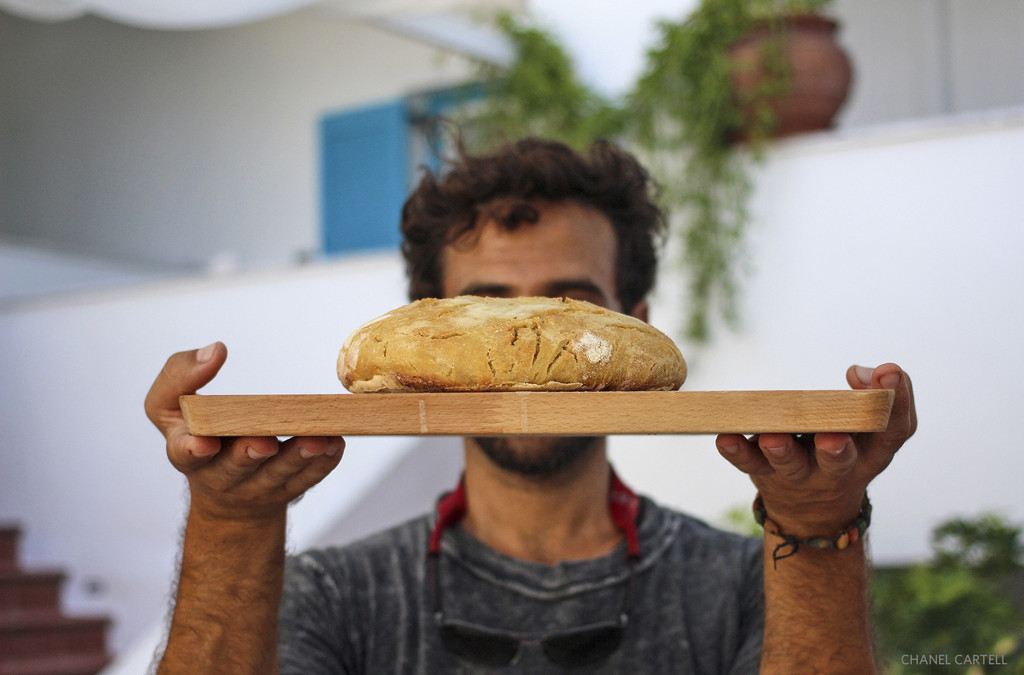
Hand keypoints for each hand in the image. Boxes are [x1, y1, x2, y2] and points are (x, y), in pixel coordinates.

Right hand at [144, 342, 345, 520]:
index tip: (204, 443)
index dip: (193, 450)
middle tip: (265, 443)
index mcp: (189, 452)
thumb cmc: (199, 434)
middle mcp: (222, 475)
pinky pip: (308, 478)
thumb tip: (215, 351)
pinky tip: (335, 444)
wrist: (226, 494)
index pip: (186, 454)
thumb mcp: (171, 405)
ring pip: (278, 475)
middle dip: (250, 454)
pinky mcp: (288, 489)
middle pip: (237, 466)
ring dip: (298, 458)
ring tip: (316, 441)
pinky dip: (323, 463)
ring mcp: (258, 486)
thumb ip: (181, 375)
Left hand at [716, 363, 915, 535]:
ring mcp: (799, 476)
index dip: (898, 400)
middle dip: (835, 450)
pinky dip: (737, 452)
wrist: (814, 512)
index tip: (889, 371)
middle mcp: (838, 470)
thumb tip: (856, 372)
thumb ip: (872, 394)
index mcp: (872, 453)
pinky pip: (749, 464)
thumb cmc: (848, 451)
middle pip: (839, 461)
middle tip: (831, 438)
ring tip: (772, 439)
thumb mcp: (869, 430)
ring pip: (790, 466)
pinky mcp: (764, 474)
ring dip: (782, 452)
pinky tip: (725, 438)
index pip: (894, 430)